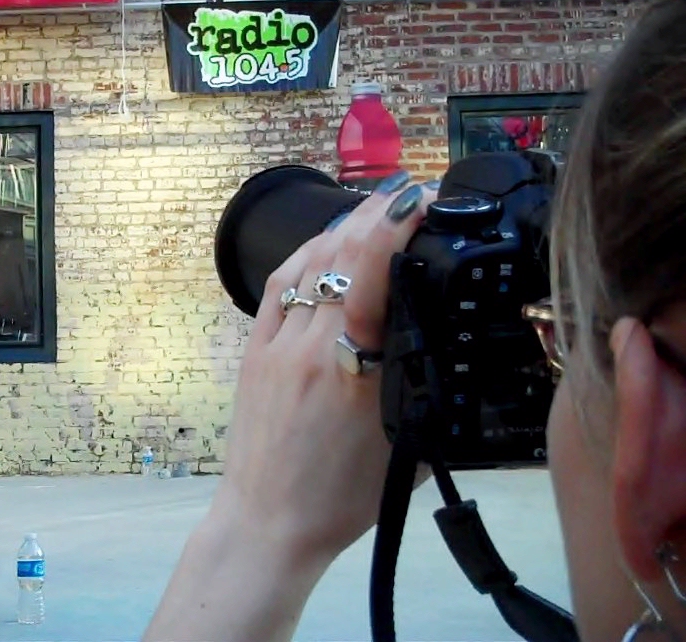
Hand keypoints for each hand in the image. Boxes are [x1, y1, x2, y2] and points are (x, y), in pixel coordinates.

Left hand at [216, 174, 437, 562]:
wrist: (268, 523)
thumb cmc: (343, 499)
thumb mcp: (408, 446)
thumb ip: (429, 391)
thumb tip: (458, 353)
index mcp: (353, 369)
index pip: (371, 272)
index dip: (397, 224)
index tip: (427, 197)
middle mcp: (311, 346)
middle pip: (341, 255)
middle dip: (379, 211)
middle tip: (416, 189)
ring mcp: (276, 345)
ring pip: (308, 262)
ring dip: (344, 224)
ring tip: (379, 203)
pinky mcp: (253, 352)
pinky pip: (278, 286)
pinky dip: (306, 253)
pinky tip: (327, 238)